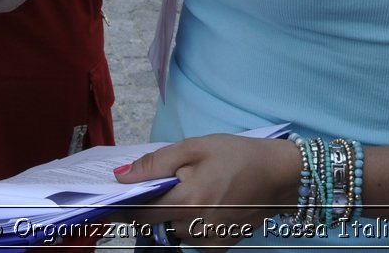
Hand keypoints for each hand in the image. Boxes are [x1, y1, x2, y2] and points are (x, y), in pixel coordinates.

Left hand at [113, 135, 296, 251]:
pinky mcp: (220, 248)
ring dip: (173, 216)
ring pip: (173, 232)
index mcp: (186, 200)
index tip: (109, 203)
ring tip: (194, 192)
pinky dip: (191, 226)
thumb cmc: (236, 155)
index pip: (140, 213)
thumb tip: (121, 177)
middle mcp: (195, 227)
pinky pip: (192, 240)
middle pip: (155, 224)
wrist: (279, 175)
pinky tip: (207, 207)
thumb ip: (156, 163)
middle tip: (166, 186)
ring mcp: (209, 241)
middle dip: (151, 207)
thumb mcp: (195, 147)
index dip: (121, 208)